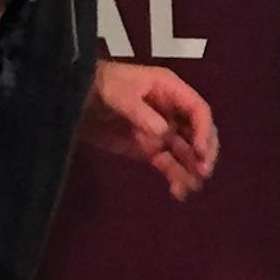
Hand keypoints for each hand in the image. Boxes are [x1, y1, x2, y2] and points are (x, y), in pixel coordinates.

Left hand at [79, 61, 217, 200]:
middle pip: (199, 132)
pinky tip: (178, 192)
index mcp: (170, 90)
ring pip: (186, 151)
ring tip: (192, 186)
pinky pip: (168, 164)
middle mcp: (172, 111)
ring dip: (192, 168)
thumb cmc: (101, 87)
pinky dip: (176, 177)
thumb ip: (140, 113)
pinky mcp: (149, 149)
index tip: (200, 151)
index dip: (203, 130)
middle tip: (203, 171)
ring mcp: (162, 131)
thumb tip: (164, 133)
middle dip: (204, 151)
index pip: (198, 110)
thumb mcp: (119, 95)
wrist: (74, 100)